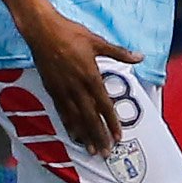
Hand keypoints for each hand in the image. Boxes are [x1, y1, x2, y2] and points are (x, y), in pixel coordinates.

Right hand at [22, 10, 142, 152]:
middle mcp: (76, 86)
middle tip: (106, 152)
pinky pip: (61, 111)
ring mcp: (63, 89)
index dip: (112, 122)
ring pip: (75, 118)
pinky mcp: (51, 88)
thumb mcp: (97, 41)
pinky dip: (68, 124)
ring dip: (84, 135)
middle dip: (99, 136)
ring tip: (91, 149)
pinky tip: (73, 134)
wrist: (42, 30)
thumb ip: (119, 53)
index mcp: (90, 75)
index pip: (104, 105)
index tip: (118, 136)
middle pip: (90, 117)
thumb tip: (139, 57)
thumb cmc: (70, 33)